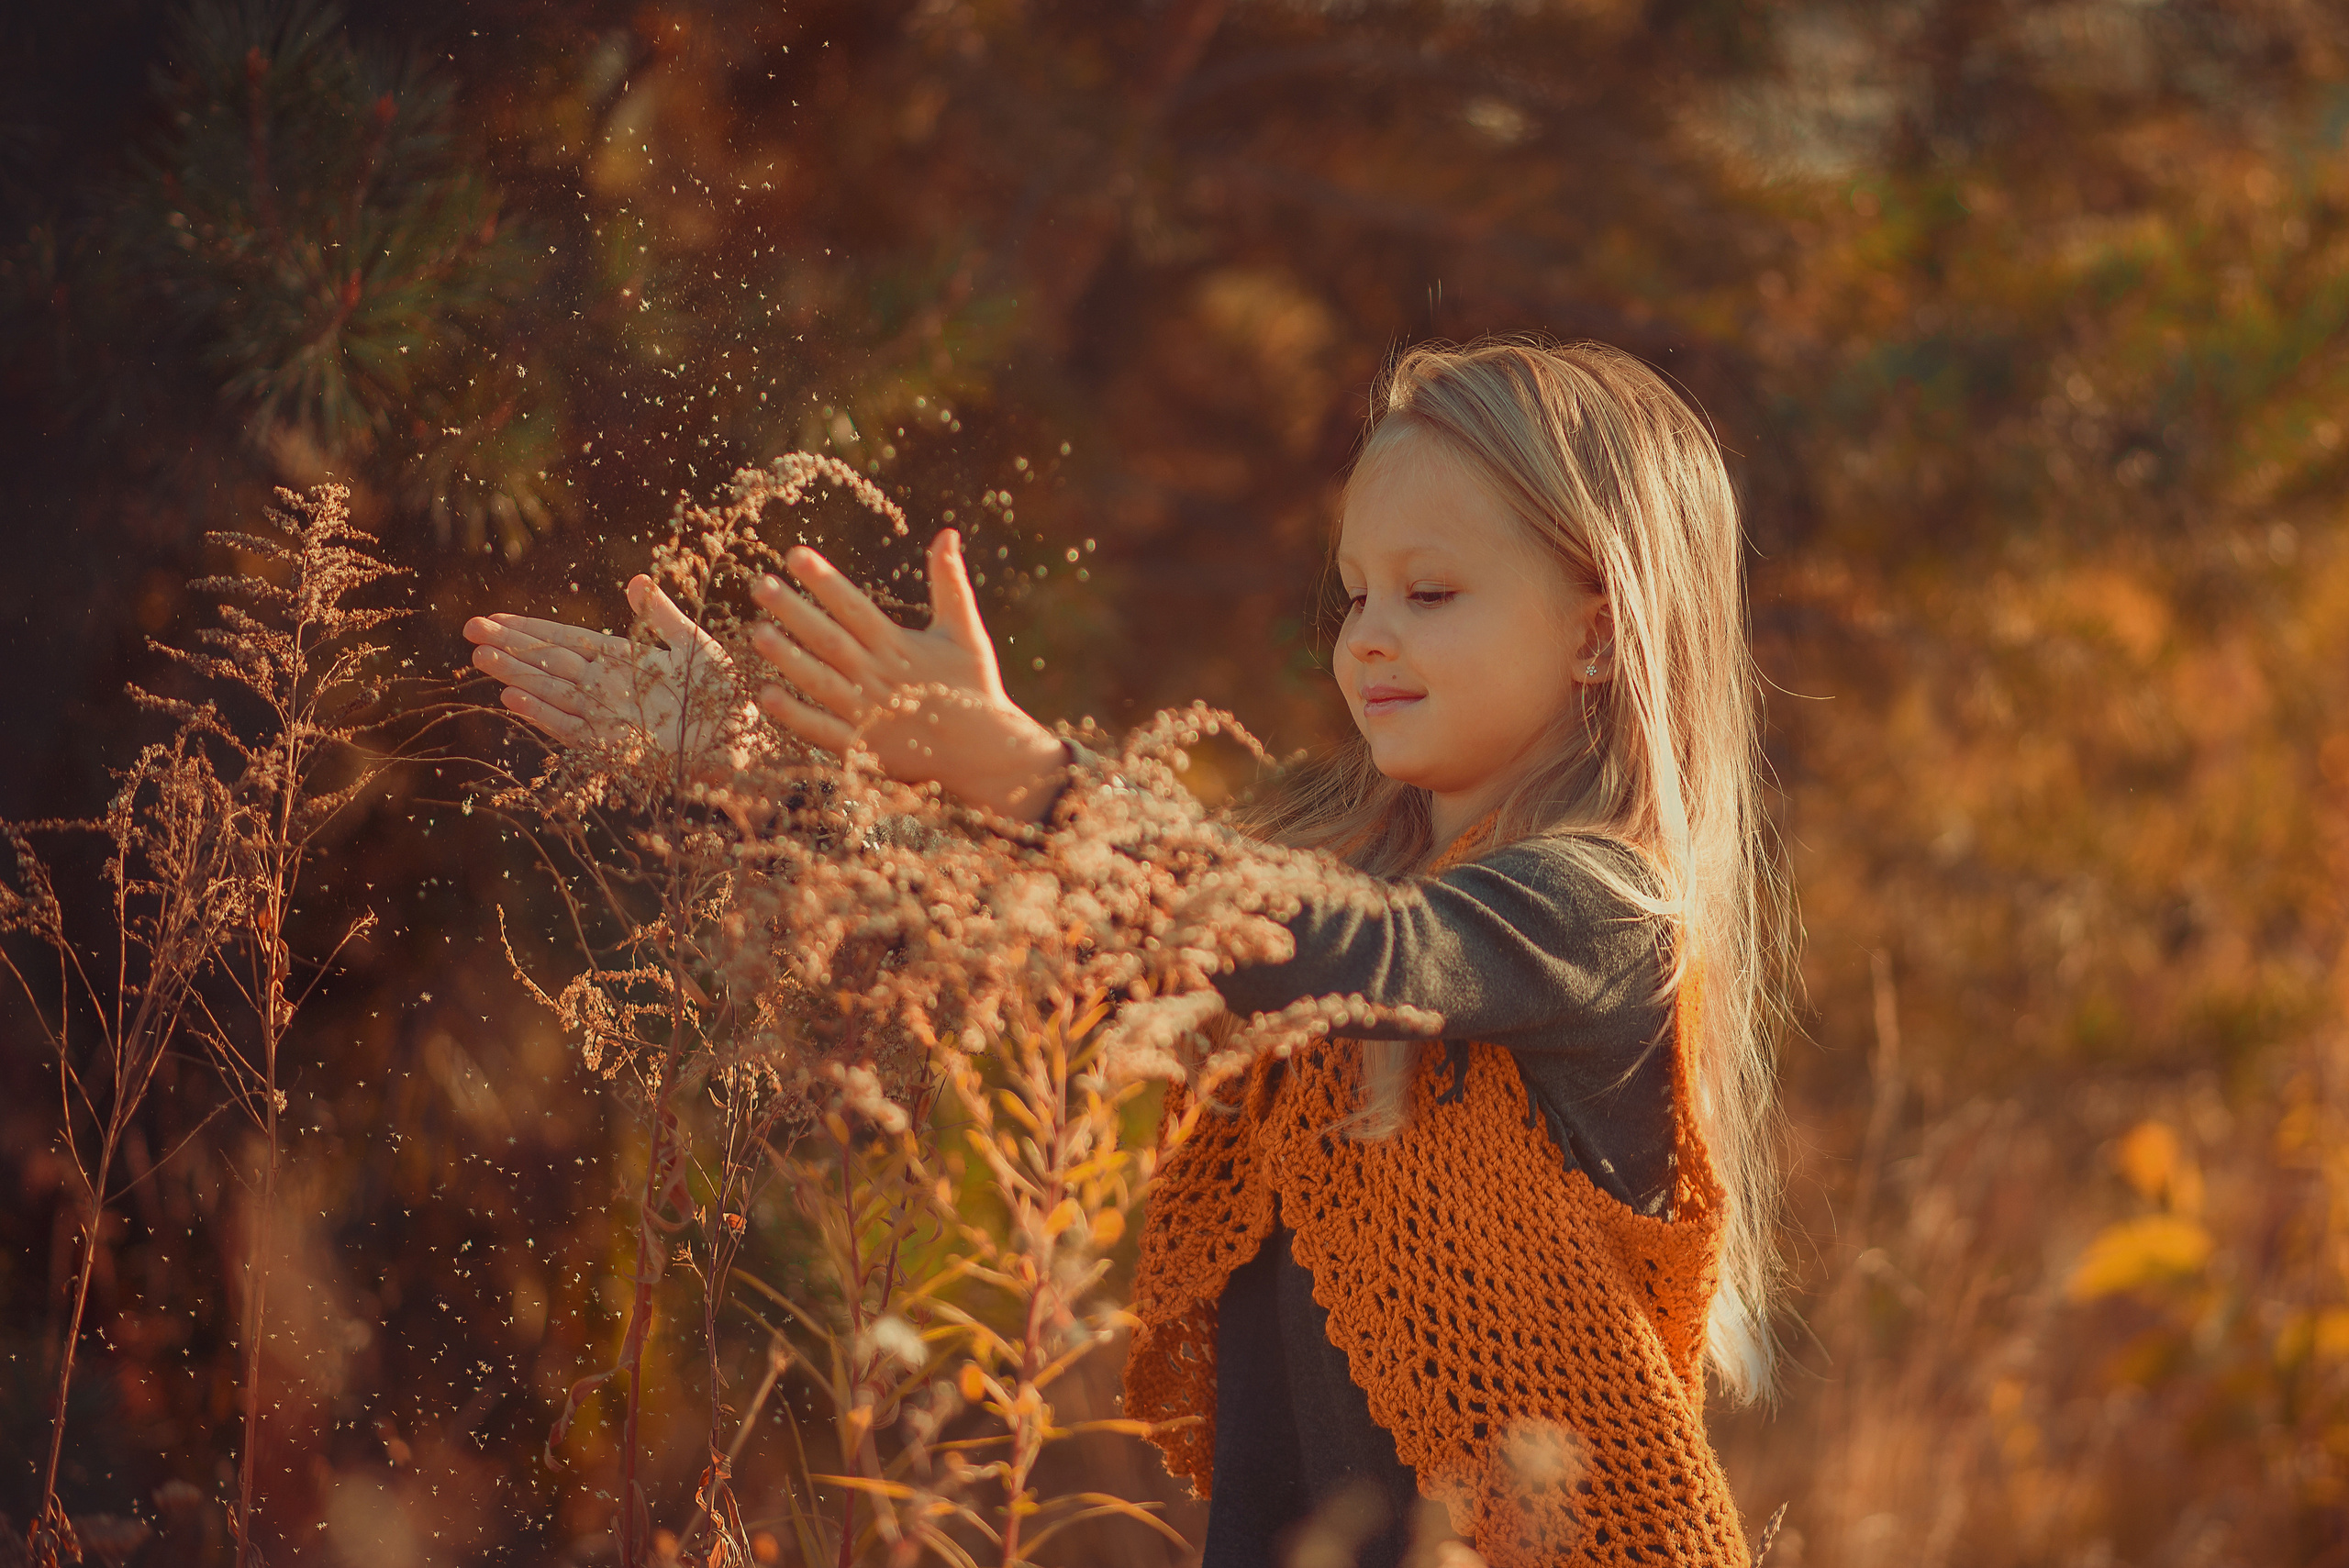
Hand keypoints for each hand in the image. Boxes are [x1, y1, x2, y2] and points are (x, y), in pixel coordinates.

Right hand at [462, 576, 748, 773]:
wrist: (742, 742)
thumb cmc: (723, 694)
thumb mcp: (693, 645)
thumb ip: (661, 616)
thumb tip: (635, 579)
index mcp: (622, 659)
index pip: (566, 639)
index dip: (530, 629)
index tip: (493, 618)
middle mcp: (606, 686)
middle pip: (549, 662)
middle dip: (510, 647)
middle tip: (469, 632)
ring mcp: (606, 715)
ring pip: (551, 691)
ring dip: (517, 675)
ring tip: (481, 658)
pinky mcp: (612, 745)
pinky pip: (570, 727)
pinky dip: (542, 714)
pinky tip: (512, 699)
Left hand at [749, 529, 1067, 820]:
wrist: (988, 752)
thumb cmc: (974, 687)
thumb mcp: (965, 632)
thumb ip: (950, 584)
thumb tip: (948, 533)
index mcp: (899, 646)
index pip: (854, 606)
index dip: (824, 580)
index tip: (795, 554)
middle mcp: (879, 676)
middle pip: (829, 638)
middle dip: (794, 611)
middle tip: (761, 585)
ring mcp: (869, 714)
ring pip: (820, 682)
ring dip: (789, 659)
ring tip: (758, 634)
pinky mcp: (864, 748)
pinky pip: (823, 730)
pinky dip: (796, 715)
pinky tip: (766, 696)